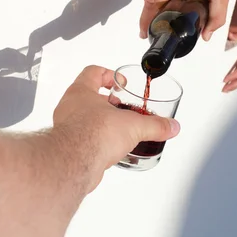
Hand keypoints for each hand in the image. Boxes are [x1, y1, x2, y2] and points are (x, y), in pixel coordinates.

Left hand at [52, 66, 180, 188]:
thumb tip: (170, 126)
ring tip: (118, 129)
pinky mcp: (69, 146)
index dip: (108, 74)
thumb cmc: (92, 135)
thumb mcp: (134, 126)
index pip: (92, 72)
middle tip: (121, 107)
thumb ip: (155, 125)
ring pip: (84, 118)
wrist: (75, 163)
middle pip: (88, 96)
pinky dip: (96, 141)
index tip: (120, 81)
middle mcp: (69, 107)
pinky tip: (110, 149)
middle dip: (107, 102)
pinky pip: (83, 139)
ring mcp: (66, 127)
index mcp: (81, 92)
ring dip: (101, 122)